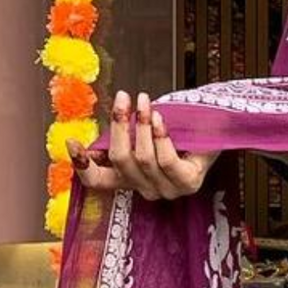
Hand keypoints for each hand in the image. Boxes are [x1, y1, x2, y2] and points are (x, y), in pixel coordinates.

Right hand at [70, 90, 215, 199]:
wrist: (215, 130)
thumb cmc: (176, 129)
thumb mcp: (141, 132)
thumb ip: (118, 139)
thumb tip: (90, 144)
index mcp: (130, 179)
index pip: (97, 182)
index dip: (81, 166)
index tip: (71, 141)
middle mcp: (146, 189)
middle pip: (120, 160)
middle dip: (119, 126)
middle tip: (124, 97)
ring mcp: (168, 189)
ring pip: (143, 158)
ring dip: (143, 125)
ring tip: (146, 102)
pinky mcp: (188, 184)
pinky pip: (166, 160)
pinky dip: (161, 136)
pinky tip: (162, 119)